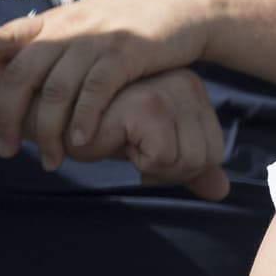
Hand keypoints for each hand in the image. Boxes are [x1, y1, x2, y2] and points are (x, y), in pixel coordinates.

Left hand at [0, 0, 217, 167]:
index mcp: (57, 21)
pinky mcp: (127, 52)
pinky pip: (95, 90)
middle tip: (3, 150)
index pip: (7, 33)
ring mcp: (98, 38)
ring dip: (48, 130)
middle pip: (24, 72)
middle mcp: (71, 27)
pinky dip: (84, 119)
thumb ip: (57, 44)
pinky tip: (80, 144)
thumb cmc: (134, 24)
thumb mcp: (89, 25)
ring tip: (49, 161)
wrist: (184, 8)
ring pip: (57, 88)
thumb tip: (22, 70)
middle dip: (8, 115)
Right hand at [69, 68, 229, 200]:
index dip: (183, 167)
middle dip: (170, 171)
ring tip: (126, 145)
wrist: (55, 117)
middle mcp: (186, 83)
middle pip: (207, 157)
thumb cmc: (103, 130)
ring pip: (189, 159)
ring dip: (154, 168)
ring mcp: (168, 91)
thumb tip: (221, 192)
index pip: (215, 150)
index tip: (149, 151)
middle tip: (136, 152)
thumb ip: (189, 167)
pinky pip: (164, 156)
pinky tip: (118, 141)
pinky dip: (140, 162)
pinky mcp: (147, 105)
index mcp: (192, 89)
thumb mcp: (155, 149)